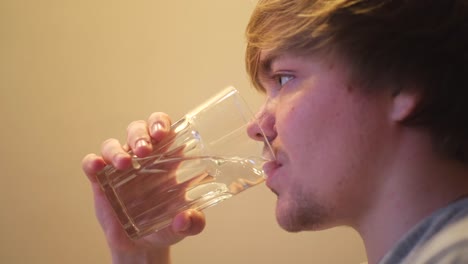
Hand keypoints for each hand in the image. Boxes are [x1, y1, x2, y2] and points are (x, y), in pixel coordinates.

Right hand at [82, 112, 205, 261]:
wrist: (143, 247)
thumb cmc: (167, 226)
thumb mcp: (188, 226)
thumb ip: (193, 222)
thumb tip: (185, 219)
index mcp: (166, 159)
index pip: (162, 128)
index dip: (161, 123)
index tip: (163, 132)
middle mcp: (141, 159)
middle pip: (137, 129)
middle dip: (140, 134)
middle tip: (145, 150)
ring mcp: (119, 168)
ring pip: (112, 144)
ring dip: (117, 150)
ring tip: (125, 164)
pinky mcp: (101, 181)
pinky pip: (92, 163)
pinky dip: (92, 161)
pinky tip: (97, 166)